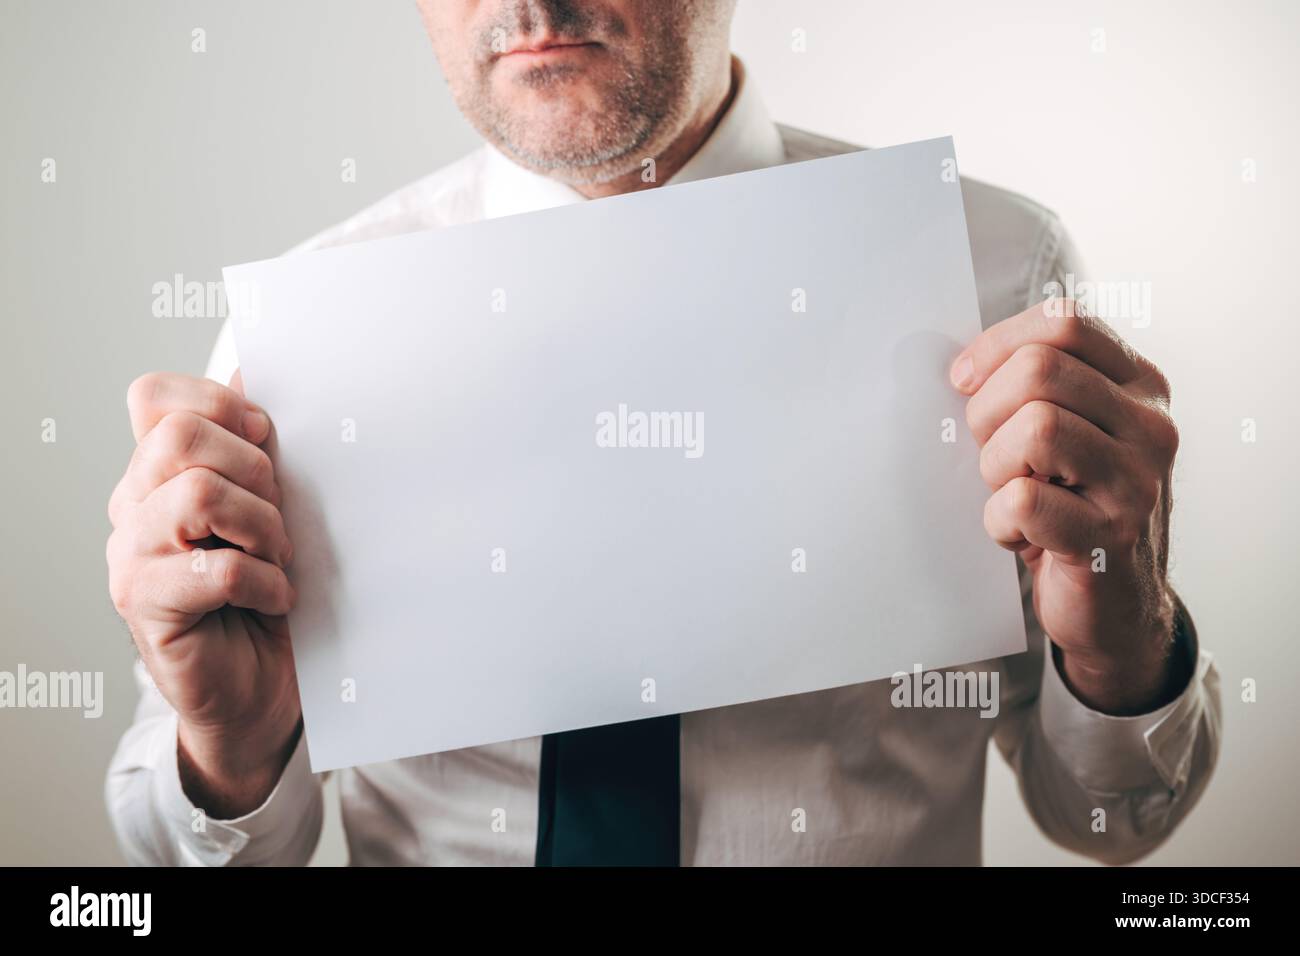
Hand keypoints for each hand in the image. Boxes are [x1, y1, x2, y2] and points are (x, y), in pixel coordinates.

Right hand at [107, 370, 298, 815]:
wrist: (259, 688)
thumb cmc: (266, 592)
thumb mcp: (270, 506)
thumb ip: (256, 444)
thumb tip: (256, 367)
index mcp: (157, 470)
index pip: (155, 397)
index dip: (220, 402)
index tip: (267, 438)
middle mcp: (132, 505)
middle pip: (179, 434)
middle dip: (254, 468)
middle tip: (279, 516)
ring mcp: (131, 555)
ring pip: (196, 493)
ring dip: (262, 526)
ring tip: (277, 558)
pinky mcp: (145, 605)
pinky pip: (217, 569)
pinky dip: (265, 582)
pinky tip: (276, 598)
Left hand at [951, 298, 1185, 714]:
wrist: (1114, 604)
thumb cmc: (1072, 505)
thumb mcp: (1068, 430)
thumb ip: (1036, 386)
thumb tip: (963, 368)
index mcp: (1140, 386)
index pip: (1065, 322)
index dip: (998, 345)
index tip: (966, 381)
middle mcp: (1151, 426)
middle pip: (1039, 371)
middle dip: (989, 411)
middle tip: (993, 454)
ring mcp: (1137, 482)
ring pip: (1035, 428)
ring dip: (995, 466)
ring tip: (1010, 492)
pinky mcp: (1110, 538)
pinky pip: (1023, 500)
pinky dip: (1000, 520)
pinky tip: (1019, 534)